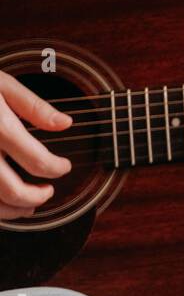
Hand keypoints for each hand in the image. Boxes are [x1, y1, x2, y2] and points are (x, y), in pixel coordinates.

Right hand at [0, 71, 72, 219]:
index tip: (64, 166)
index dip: (58, 168)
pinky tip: (1, 203)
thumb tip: (65, 123)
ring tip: (28, 205)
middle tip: (48, 192)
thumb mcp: (1, 84)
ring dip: (12, 211)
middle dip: (36, 197)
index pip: (38, 161)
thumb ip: (33, 106)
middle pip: (13, 191)